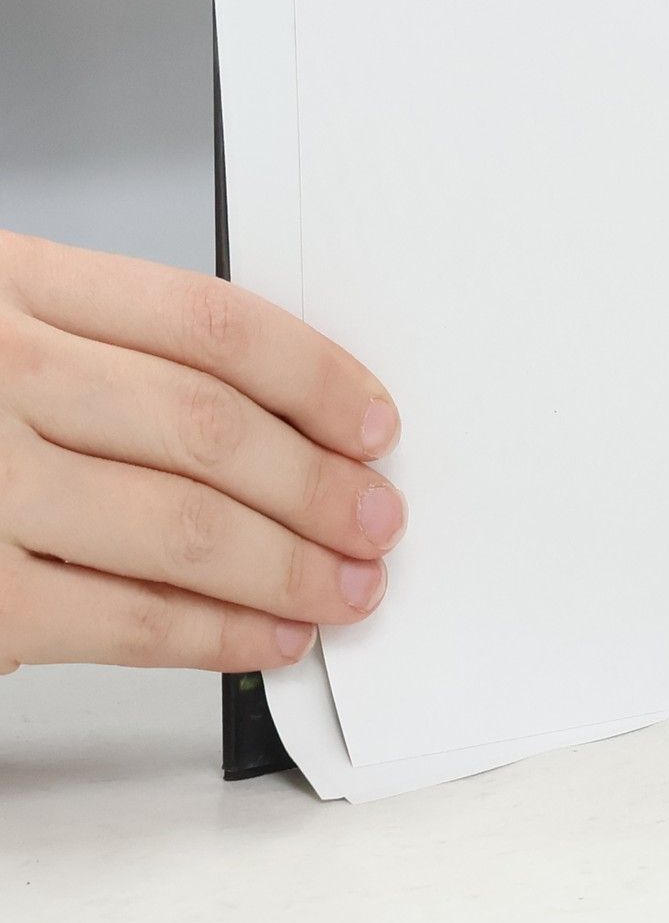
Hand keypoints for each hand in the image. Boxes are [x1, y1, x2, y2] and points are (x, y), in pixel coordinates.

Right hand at [0, 231, 403, 674]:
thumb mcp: (3, 325)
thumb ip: (113, 349)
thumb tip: (285, 415)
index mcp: (17, 285)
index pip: (211, 323)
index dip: (316, 377)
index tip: (372, 422)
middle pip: (212, 429)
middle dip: (320, 486)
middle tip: (378, 519)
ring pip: (184, 526)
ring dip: (290, 566)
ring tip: (347, 587)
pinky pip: (120, 618)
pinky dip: (214, 635)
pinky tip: (268, 636)